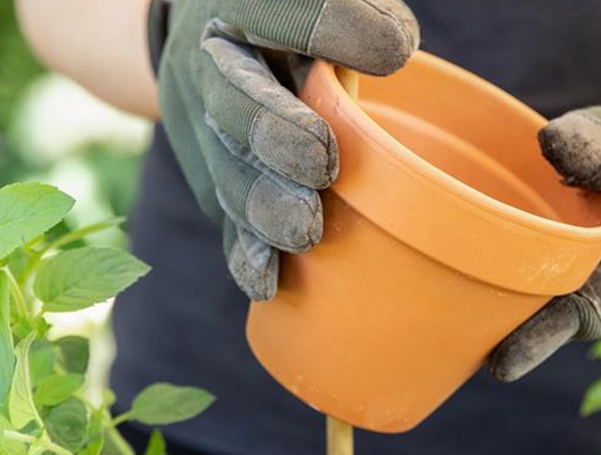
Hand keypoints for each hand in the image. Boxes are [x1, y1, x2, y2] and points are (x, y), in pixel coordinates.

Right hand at [156, 0, 418, 299]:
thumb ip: (351, 14)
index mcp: (243, 4)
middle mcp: (215, 61)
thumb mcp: (313, 2)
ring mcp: (205, 124)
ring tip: (305, 232)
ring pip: (228, 169)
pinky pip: (224, 218)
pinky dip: (246, 252)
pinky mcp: (212, 179)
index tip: (395, 52)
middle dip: (274, 133)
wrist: (209, 36)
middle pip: (235, 96)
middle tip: (320, 164)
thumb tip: (395, 47)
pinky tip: (268, 280)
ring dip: (264, 206)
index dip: (327, 26)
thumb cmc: (292, 19)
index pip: (275, 7)